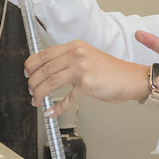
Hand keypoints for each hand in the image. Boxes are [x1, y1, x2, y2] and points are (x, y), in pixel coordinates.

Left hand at [25, 40, 150, 117]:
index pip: (44, 54)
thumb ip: (69, 60)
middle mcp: (78, 55)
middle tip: (31, 91)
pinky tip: (52, 112)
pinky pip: (66, 99)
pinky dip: (57, 108)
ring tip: (37, 101)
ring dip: (40, 94)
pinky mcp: (87, 85)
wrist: (131, 78)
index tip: (27, 74)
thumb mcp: (89, 57)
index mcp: (76, 46)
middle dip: (33, 83)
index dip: (31, 65)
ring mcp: (82, 69)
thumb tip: (48, 72)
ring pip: (50, 83)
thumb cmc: (112, 71)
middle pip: (44, 69)